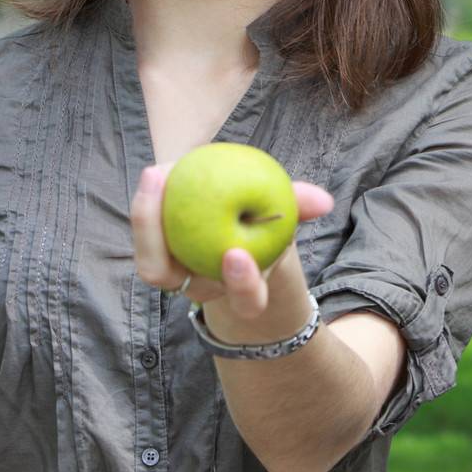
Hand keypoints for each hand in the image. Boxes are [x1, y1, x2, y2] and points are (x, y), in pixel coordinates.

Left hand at [131, 162, 333, 327]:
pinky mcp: (157, 250)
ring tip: (157, 174)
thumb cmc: (265, 223)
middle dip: (162, 248)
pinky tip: (158, 169)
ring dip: (147, 220)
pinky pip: (147, 232)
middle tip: (171, 202)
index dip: (242, 285)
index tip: (237, 254)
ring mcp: (176, 273)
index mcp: (246, 289)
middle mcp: (206, 287)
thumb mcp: (284, 214)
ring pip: (151, 263)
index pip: (246, 302)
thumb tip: (324, 200)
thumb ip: (299, 206)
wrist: (240, 226)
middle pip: (176, 283)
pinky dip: (149, 201)